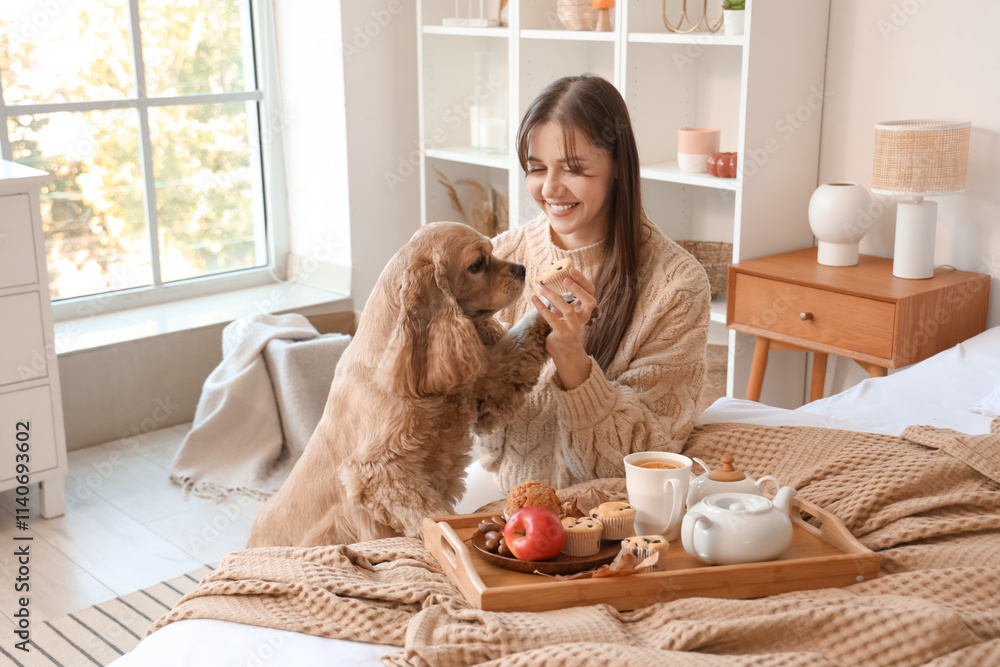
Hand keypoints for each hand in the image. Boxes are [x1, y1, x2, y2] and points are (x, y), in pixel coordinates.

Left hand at [530, 268, 595, 389]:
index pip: (591, 292)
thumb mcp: (566, 310)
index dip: (583, 281)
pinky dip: (542, 308)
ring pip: (568, 310)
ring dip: (556, 298)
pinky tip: (534, 299)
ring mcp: (574, 327)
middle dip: (578, 289)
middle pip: (589, 301)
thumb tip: (549, 279)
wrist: (564, 350)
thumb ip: (562, 297)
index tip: (571, 270)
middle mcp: (583, 317)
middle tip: (565, 279)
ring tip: (543, 288)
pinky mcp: (562, 334)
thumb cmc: (564, 325)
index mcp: (585, 309)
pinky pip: (552, 319)